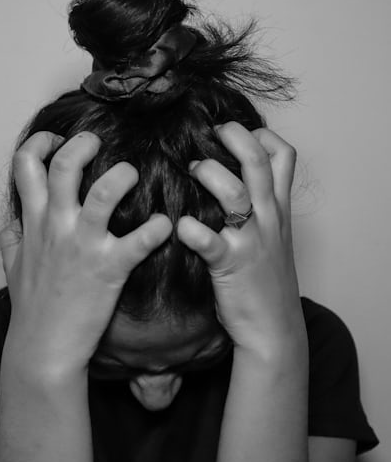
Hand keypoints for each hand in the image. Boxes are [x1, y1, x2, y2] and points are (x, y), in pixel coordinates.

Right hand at [0, 130, 172, 377]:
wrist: (43, 349)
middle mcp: (57, 226)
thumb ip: (11, 239)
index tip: (57, 141)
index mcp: (35, 222)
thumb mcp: (12, 268)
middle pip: (65, 166)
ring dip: (122, 176)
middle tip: (100, 144)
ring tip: (132, 174)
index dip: (41, 142)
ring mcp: (84, 246)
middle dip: (83, 144)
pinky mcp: (110, 269)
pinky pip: (139, 240)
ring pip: (103, 193)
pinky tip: (164, 224)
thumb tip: (8, 224)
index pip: (26, 165)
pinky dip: (157, 228)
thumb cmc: (31, 309)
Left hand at [177, 122, 305, 354]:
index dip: (262, 134)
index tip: (238, 132)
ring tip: (193, 169)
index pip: (284, 156)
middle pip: (258, 163)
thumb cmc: (266, 280)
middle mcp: (268, 218)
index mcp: (278, 209)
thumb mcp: (274, 236)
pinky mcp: (230, 265)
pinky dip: (192, 230)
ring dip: (211, 174)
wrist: (275, 329)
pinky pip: (210, 241)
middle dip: (235, 138)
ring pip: (236, 193)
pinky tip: (179, 225)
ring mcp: (250, 240)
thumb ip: (259, 206)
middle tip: (212, 132)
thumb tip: (232, 177)